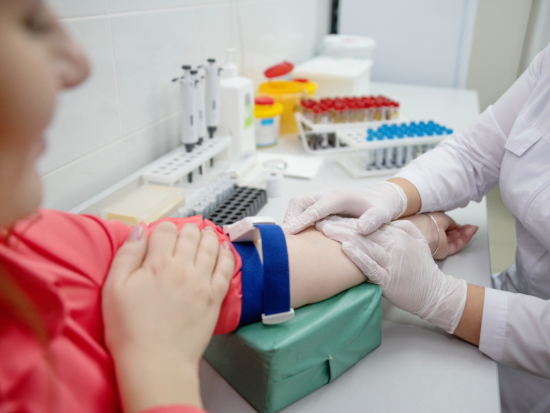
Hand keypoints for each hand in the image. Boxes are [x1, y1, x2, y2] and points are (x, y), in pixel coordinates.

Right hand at [102, 222, 234, 412]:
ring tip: (207, 231)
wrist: (155, 363)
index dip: (163, 228)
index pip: (165, 231)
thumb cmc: (130, 330)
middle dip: (187, 229)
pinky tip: (224, 248)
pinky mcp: (215, 297)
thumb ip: (127, 255)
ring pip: (209, 246)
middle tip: (187, 230)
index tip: (162, 233)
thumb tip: (138, 230)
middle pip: (189, 235)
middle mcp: (182, 268)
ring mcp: (202, 282)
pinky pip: (226, 268)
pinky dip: (226, 254)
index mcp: (156, 263)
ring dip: (208, 235)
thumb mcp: (114, 288)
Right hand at [282, 182, 407, 234]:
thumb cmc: (380, 207)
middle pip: (299, 202)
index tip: (288, 234)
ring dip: (290, 220)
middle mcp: (327, 195)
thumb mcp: (383, 213)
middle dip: (290, 219)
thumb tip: (361, 228)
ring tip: (288, 240)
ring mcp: (321, 199)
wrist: (380, 200)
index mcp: (339, 197)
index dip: (300, 221)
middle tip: (285, 240)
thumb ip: (374, 219)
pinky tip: (297, 237)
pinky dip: (295, 221)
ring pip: (297, 205)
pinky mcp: (319, 205)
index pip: (314, 209)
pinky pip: (301, 210)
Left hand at [316, 217, 466, 332]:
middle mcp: (396, 245)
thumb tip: (382, 221)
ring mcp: (392, 261)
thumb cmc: (422, 269)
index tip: (332, 215)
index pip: (370, 223)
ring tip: (325, 231)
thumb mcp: (417, 240)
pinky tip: (345, 249)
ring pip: (364, 245)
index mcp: (401, 234)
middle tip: (321, 221)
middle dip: (340, 225)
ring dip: (342, 237)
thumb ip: (401, 228)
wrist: (435, 294)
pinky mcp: (389, 279)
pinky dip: (357, 256)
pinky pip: (370, 266)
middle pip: (363, 231)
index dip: (349, 219)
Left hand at [400, 212, 477, 259]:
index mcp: (431, 226)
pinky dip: (464, 239)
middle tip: (473, 227)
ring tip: (474, 229)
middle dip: (463, 230)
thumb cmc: (426, 222)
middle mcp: (435, 235)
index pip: (446, 227)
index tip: (465, 223)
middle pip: (452, 234)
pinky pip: (456, 245)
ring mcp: (439, 244)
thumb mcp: (441, 217)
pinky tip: (470, 233)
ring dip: (466, 234)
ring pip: (456, 240)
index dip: (456, 225)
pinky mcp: (443, 251)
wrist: (422, 232)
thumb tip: (454, 225)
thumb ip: (449, 222)